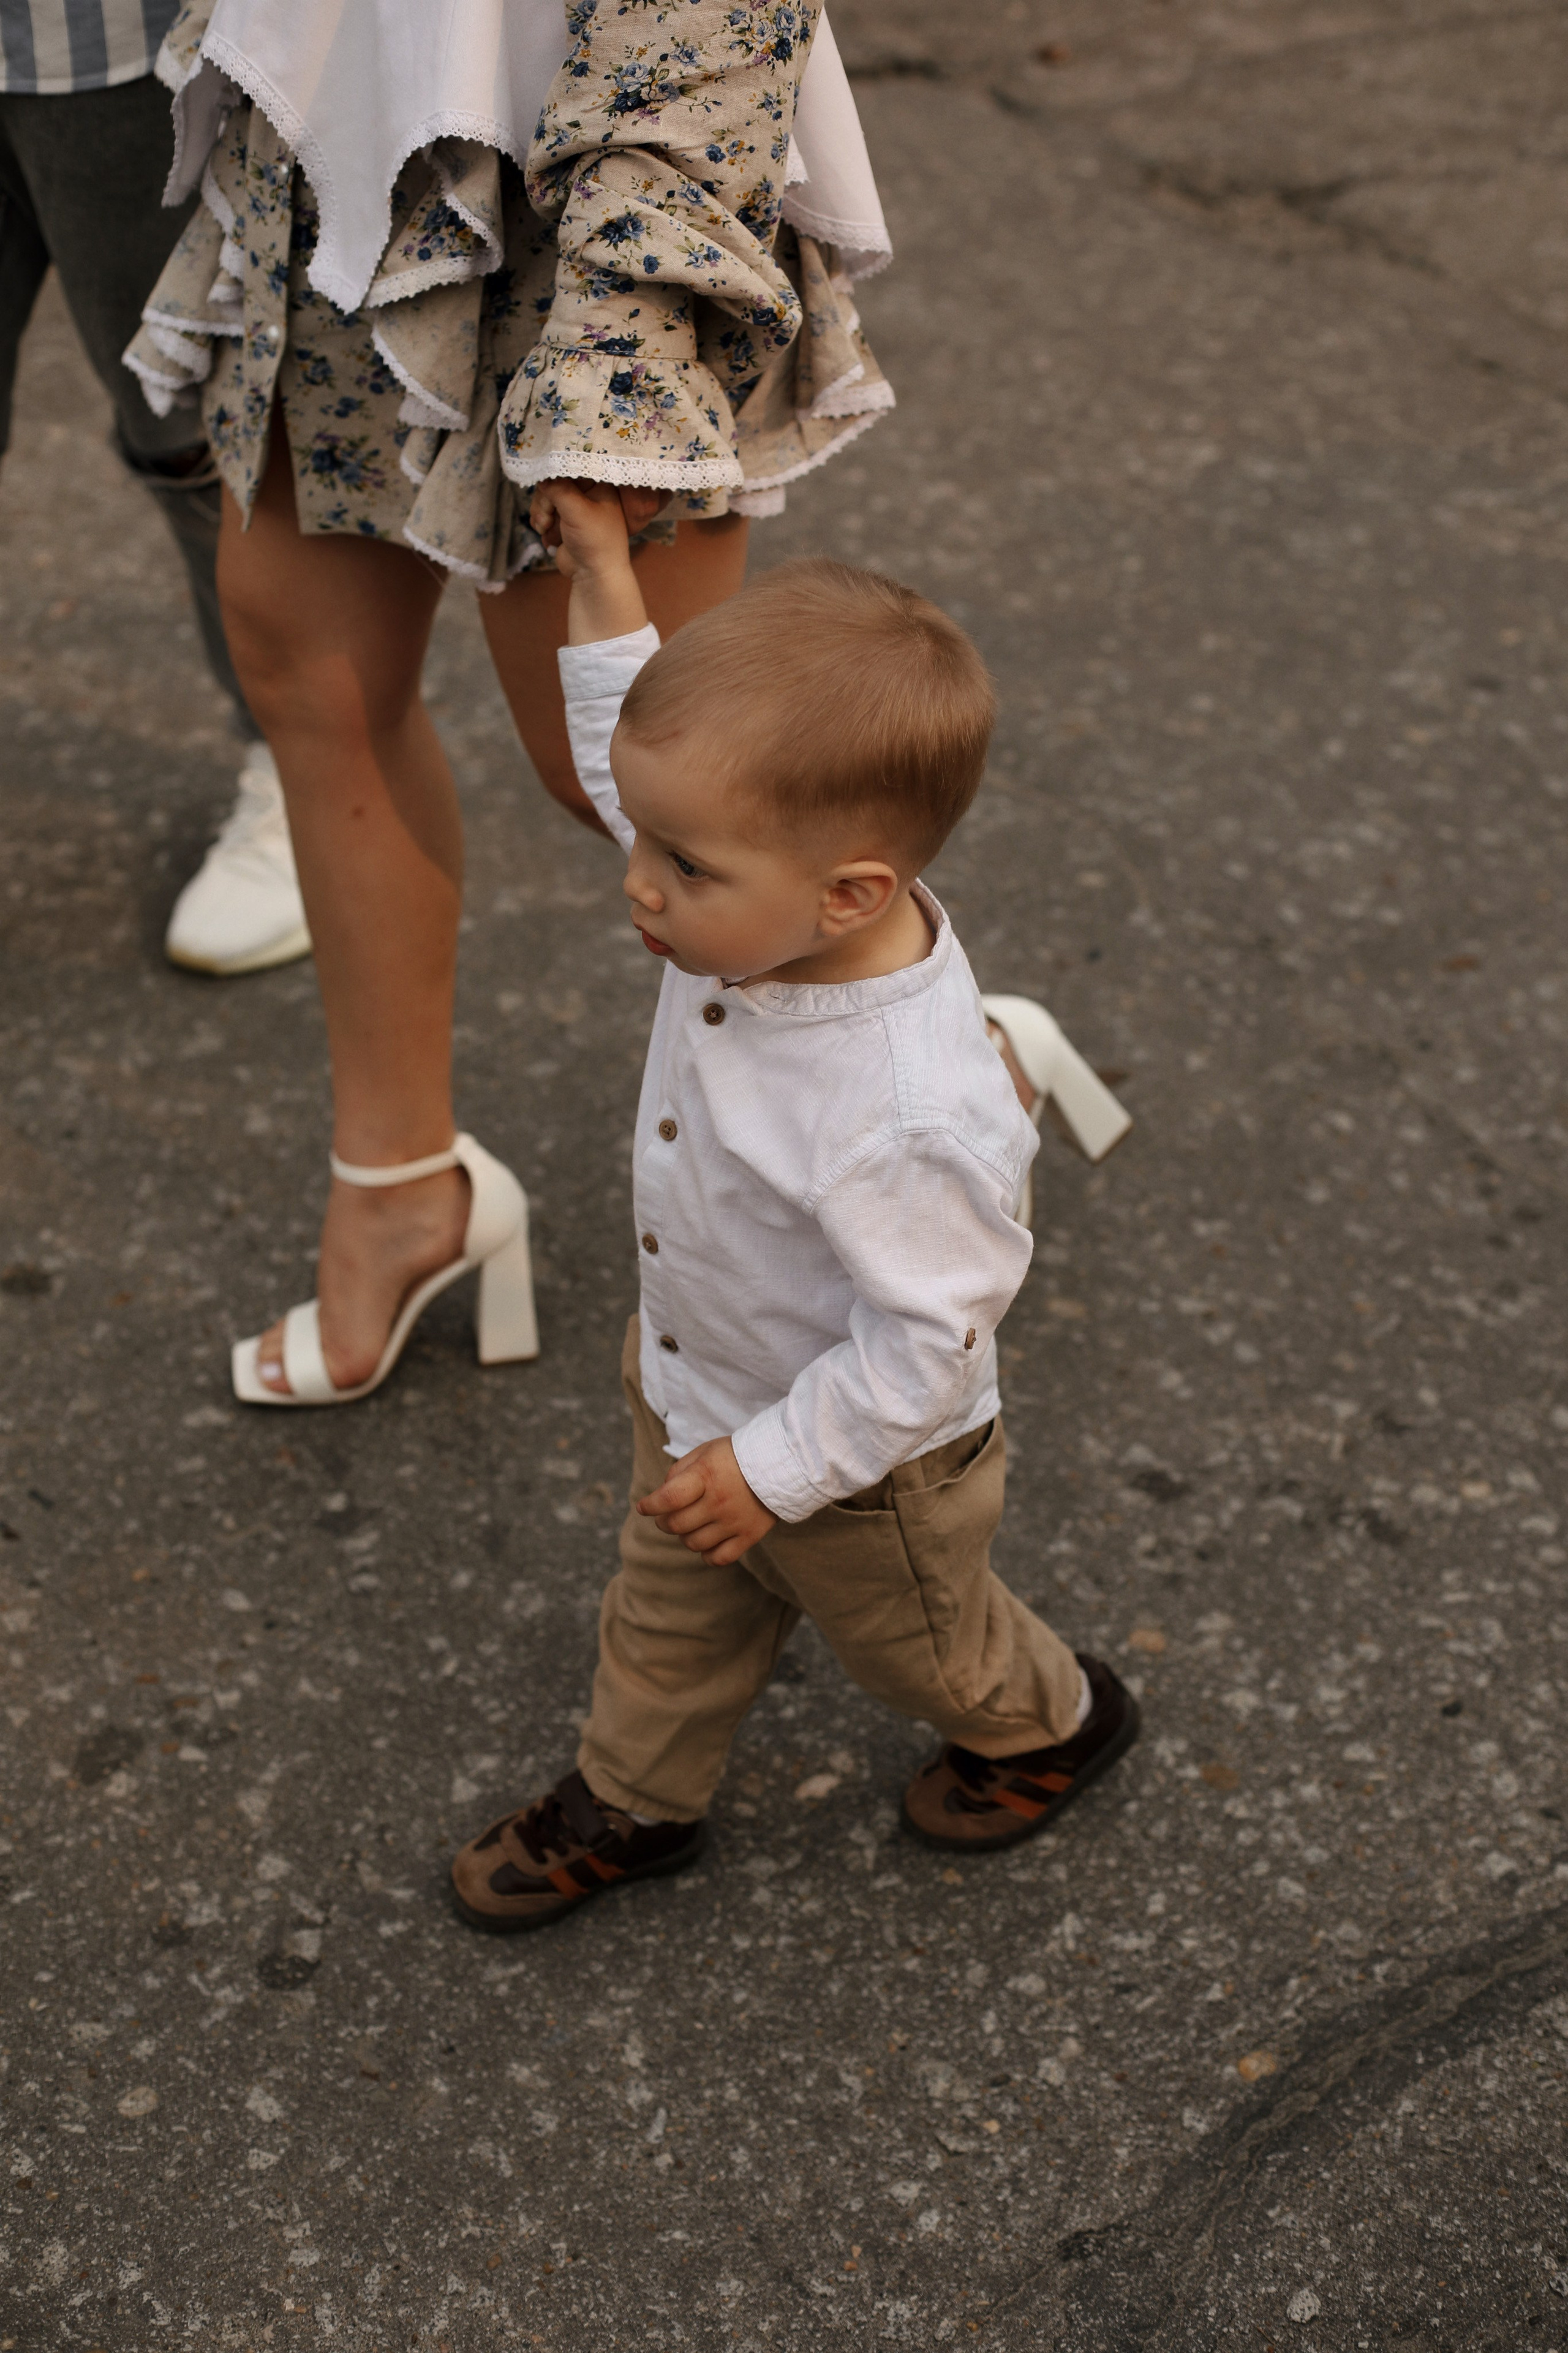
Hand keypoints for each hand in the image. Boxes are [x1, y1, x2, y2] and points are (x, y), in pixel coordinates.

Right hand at [531, 478, 651, 644]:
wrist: (594, 576)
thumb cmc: (595, 542)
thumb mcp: (577, 510)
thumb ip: (558, 489)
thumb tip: (542, 474)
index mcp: (598, 484)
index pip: (569, 466)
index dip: (555, 476)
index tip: (548, 488)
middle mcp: (586, 493)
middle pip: (553, 482)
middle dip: (545, 501)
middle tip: (548, 517)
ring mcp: (573, 507)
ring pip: (545, 497)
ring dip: (541, 513)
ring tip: (546, 528)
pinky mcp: (562, 520)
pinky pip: (543, 512)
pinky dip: (541, 523)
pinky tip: (547, 535)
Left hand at [636, 1437, 776, 1566]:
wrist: (781, 1463)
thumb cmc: (736, 1455)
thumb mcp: (705, 1451)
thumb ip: (679, 1471)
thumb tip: (661, 1495)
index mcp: (706, 1476)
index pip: (668, 1498)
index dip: (650, 1506)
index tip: (643, 1507)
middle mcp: (719, 1501)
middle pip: (677, 1525)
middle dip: (664, 1522)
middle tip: (665, 1517)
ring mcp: (734, 1522)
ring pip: (694, 1544)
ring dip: (684, 1537)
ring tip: (689, 1525)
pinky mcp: (749, 1536)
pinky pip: (718, 1558)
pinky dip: (706, 1555)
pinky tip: (706, 1542)